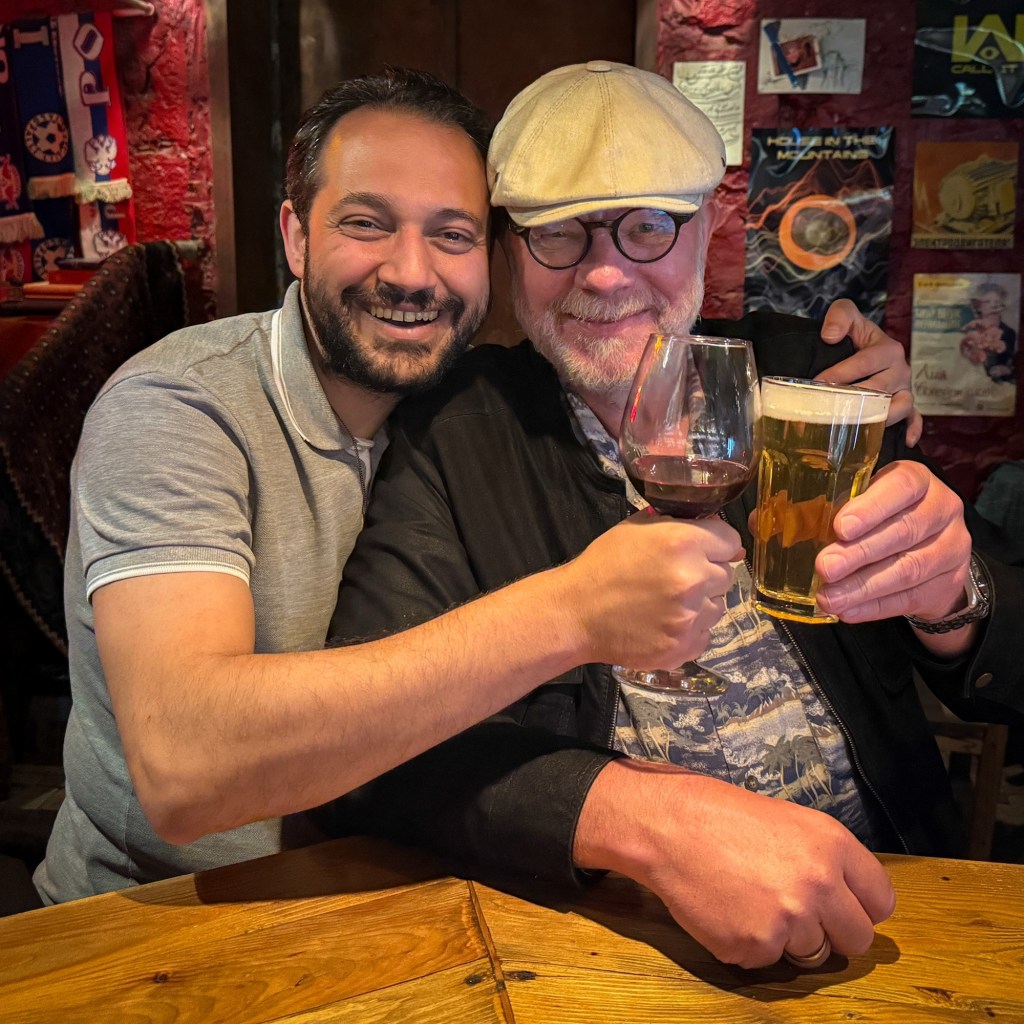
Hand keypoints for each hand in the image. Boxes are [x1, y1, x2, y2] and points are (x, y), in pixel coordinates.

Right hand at [566, 511, 742, 669]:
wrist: (576, 612)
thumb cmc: (603, 566)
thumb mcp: (636, 529)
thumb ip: (676, 523)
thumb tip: (711, 527)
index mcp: (683, 542)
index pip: (731, 541)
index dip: (718, 545)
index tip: (706, 552)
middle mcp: (693, 579)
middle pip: (727, 575)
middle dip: (708, 574)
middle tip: (678, 579)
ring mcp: (690, 617)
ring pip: (719, 607)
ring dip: (702, 604)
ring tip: (669, 604)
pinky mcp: (683, 647)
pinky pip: (705, 635)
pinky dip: (691, 631)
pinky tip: (665, 623)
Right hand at [575, 760, 894, 967]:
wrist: (667, 825)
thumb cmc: (722, 816)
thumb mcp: (789, 821)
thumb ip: (825, 860)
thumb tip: (847, 900)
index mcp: (832, 846)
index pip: (880, 901)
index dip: (859, 907)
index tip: (841, 907)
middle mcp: (818, 886)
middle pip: (856, 940)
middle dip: (831, 933)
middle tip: (796, 913)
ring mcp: (787, 921)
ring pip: (811, 954)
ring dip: (787, 938)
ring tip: (750, 901)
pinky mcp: (754, 947)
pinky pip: (766, 961)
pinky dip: (748, 944)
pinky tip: (727, 910)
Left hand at [815, 461, 971, 623]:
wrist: (931, 551)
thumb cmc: (883, 517)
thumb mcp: (863, 502)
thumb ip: (830, 508)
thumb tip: (777, 524)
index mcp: (917, 480)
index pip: (902, 486)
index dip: (872, 508)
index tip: (840, 528)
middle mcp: (942, 509)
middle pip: (904, 531)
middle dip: (860, 553)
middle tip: (825, 567)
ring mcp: (952, 547)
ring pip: (909, 569)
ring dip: (864, 586)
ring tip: (829, 597)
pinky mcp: (949, 582)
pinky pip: (911, 597)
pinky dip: (875, 607)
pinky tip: (848, 611)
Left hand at [818, 298, 921, 446]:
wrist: (862, 348)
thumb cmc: (854, 334)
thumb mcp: (846, 314)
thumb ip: (840, 315)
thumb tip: (830, 336)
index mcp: (888, 350)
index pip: (865, 363)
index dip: (841, 373)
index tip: (818, 383)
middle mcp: (901, 370)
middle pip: (879, 389)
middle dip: (854, 399)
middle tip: (829, 407)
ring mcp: (904, 390)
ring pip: (899, 406)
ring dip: (879, 417)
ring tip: (854, 424)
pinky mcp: (906, 406)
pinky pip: (915, 419)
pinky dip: (913, 429)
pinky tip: (905, 441)